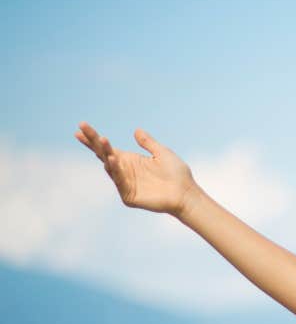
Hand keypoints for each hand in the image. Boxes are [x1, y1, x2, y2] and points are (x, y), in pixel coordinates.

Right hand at [74, 121, 199, 216]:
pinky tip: (113, 159)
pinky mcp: (128, 196)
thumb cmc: (177, 174)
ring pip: (110, 167)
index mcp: (130, 160)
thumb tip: (136, 130)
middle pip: (103, 155)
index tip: (81, 127)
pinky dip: (116, 171)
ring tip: (102, 140)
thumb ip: (148, 143)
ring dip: (106, 154)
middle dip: (93, 142)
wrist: (186, 192)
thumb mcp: (162, 153)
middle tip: (81, 128)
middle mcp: (124, 171)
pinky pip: (119, 182)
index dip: (94, 138)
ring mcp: (125, 183)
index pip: (107, 148)